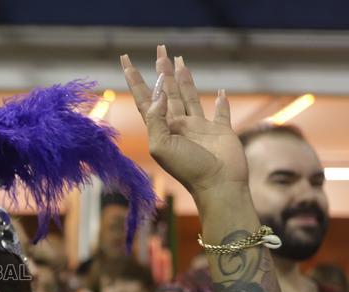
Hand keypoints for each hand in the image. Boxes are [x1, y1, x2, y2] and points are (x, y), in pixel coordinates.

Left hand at [121, 46, 247, 195]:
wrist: (218, 185)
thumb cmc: (188, 169)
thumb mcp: (162, 146)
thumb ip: (156, 119)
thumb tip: (159, 94)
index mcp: (162, 128)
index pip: (145, 98)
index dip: (136, 80)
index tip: (126, 61)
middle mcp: (178, 125)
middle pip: (168, 92)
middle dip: (162, 71)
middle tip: (160, 49)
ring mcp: (200, 127)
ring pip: (190, 96)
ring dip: (184, 79)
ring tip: (179, 61)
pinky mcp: (221, 131)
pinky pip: (220, 112)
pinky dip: (221, 103)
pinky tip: (220, 92)